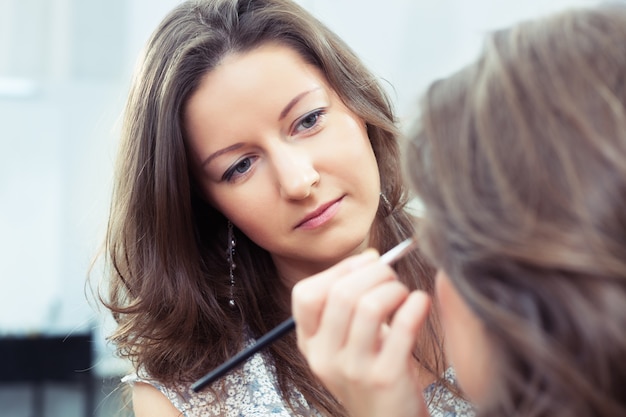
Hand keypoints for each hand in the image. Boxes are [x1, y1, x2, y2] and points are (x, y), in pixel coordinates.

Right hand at [292, 250, 430, 416]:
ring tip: (404, 294)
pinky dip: (415, 305)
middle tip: (392, 276)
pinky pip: (401, 327)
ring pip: (369, 306)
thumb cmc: (373, 372)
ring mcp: (352, 370)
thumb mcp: (348, 341)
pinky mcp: (384, 379)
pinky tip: (420, 304)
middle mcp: (323, 358)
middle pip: (340, 294)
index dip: (339, 270)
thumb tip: (370, 258)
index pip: (305, 294)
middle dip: (373, 273)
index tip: (366, 263)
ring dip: (394, 289)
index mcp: (309, 344)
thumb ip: (352, 300)